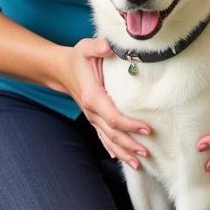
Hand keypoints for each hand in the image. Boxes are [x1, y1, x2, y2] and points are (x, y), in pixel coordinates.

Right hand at [60, 38, 149, 168]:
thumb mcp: (86, 47)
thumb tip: (108, 47)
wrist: (61, 69)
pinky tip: (121, 158)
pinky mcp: (93, 118)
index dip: (129, 125)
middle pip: (112, 133)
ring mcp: (92, 117)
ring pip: (108, 140)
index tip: (147, 128)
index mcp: (93, 97)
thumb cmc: (78, 58)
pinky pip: (103, 137)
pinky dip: (112, 149)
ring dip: (123, 152)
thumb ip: (97, 47)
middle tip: (147, 152)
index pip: (113, 117)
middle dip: (130, 144)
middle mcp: (92, 111)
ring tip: (139, 163)